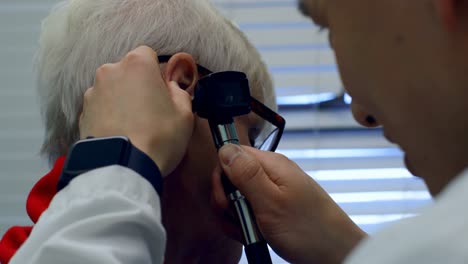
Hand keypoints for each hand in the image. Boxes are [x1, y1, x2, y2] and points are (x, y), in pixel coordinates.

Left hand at [79, 46, 193, 176]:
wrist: (122, 167)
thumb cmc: (158, 137)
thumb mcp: (185, 114)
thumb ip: (179, 92)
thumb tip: (170, 89)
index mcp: (137, 64)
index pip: (147, 54)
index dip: (156, 73)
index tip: (162, 93)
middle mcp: (110, 71)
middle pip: (127, 72)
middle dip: (137, 86)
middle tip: (150, 112)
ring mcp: (92, 92)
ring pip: (112, 90)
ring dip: (121, 101)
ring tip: (133, 127)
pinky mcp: (82, 113)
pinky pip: (100, 109)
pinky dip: (108, 117)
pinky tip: (120, 134)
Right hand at [212, 144, 366, 263]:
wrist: (335, 253)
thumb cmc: (309, 230)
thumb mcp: (271, 202)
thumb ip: (246, 174)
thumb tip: (226, 148)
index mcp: (271, 164)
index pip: (231, 155)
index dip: (222, 178)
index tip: (226, 200)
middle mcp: (272, 173)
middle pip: (232, 177)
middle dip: (226, 201)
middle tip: (237, 219)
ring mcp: (273, 190)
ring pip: (238, 196)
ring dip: (235, 216)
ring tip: (249, 230)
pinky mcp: (274, 206)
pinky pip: (250, 209)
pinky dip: (246, 223)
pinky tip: (253, 233)